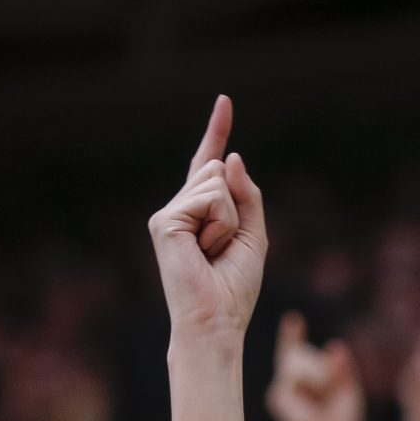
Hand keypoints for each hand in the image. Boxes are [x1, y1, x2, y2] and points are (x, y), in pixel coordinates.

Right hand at [147, 95, 266, 341]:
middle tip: (223, 248)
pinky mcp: (164, 220)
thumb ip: (247, 195)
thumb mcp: (254, 235)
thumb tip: (232, 157)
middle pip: (221, 171)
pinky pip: (209, 198)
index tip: (225, 101)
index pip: (211, 164)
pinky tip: (206, 249)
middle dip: (237, 209)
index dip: (217, 132)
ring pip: (216, 182)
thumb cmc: (234, 286)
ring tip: (214, 251)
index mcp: (200, 210)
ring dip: (229, 220)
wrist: (217, 319)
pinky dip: (220, 224)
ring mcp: (169, 212)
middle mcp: (180, 207)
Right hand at [267, 313, 364, 420]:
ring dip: (320, 376)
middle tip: (330, 392)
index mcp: (307, 379)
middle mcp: (290, 381)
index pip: (296, 351)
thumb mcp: (349, 391)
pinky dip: (314, 386)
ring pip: (299, 361)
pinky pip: (298, 376)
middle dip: (321, 367)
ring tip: (323, 399)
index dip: (291, 335)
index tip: (292, 319)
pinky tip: (315, 405)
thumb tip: (336, 345)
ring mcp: (281, 387)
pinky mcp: (277, 396)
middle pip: (299, 352)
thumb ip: (344, 369)